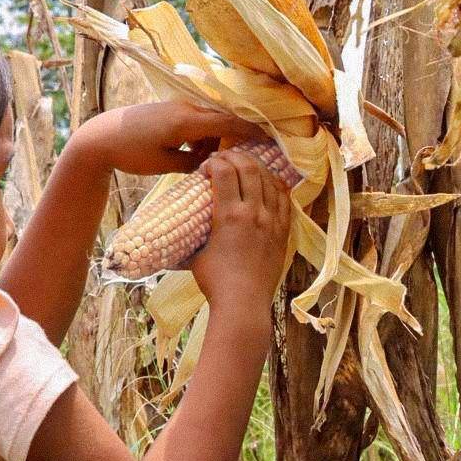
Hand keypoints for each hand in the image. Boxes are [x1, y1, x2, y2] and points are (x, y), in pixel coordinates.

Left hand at [69, 102, 262, 176]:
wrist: (100, 136)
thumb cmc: (130, 152)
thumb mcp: (165, 164)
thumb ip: (193, 164)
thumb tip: (213, 165)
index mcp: (187, 121)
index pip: (228, 124)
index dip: (251, 132)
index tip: (271, 141)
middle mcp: (186, 109)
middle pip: (223, 120)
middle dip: (238, 136)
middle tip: (252, 154)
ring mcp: (178, 108)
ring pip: (210, 122)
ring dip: (216, 140)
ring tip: (214, 162)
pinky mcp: (171, 111)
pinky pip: (197, 121)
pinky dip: (203, 136)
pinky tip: (196, 154)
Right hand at [187, 149, 291, 320]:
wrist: (243, 304)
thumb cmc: (215, 281)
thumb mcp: (195, 254)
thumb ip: (192, 235)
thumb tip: (175, 229)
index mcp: (230, 215)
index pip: (224, 172)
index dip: (214, 162)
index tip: (206, 167)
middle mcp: (254, 212)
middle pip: (249, 168)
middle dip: (235, 156)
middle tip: (224, 158)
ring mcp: (272, 221)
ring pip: (269, 179)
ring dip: (255, 167)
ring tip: (245, 165)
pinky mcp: (283, 231)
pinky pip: (284, 198)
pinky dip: (275, 184)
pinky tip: (268, 182)